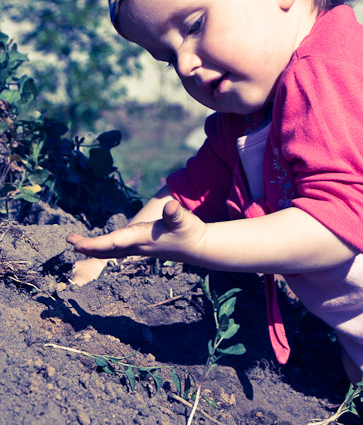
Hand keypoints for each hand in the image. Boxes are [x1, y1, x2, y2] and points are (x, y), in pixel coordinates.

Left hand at [67, 199, 206, 264]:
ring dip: (93, 247)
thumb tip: (170, 206)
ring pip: (110, 251)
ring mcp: (138, 248)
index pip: (115, 243)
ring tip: (76, 243)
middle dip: (88, 246)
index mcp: (142, 239)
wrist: (197, 247)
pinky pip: (116, 249)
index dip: (96, 243)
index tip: (78, 244)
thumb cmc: (190, 232)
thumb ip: (176, 214)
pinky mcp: (140, 246)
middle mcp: (137, 246)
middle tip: (70, 240)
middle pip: (107, 250)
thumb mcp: (184, 221)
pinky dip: (104, 247)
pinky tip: (97, 245)